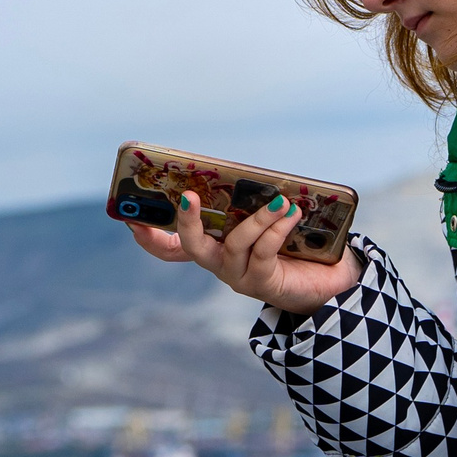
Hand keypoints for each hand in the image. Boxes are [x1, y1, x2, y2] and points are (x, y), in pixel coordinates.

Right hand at [126, 192, 362, 315]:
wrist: (326, 281)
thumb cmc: (295, 244)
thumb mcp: (268, 218)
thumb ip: (253, 201)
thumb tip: (253, 173)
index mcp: (213, 247)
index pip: (171, 248)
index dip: (150, 236)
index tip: (131, 218)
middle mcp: (219, 263)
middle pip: (192, 246)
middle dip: (187, 221)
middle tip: (189, 196)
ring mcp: (238, 276)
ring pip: (236, 242)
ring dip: (258, 217)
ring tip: (281, 201)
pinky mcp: (262, 283)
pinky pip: (263, 252)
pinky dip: (276, 229)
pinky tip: (291, 214)